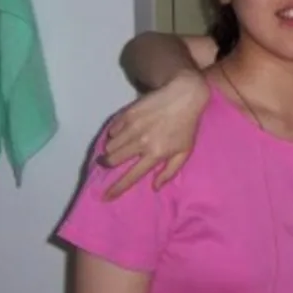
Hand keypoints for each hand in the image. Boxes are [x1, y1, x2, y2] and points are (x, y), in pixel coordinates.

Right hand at [101, 70, 209, 197]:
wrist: (183, 95)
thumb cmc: (186, 125)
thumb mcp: (185, 151)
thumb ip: (170, 171)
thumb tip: (155, 187)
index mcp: (155, 153)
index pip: (131, 176)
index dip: (117, 188)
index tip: (106, 196)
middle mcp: (141, 142)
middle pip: (112, 160)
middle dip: (108, 164)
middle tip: (108, 163)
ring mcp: (132, 127)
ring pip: (109, 146)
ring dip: (111, 149)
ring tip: (118, 147)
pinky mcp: (127, 114)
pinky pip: (112, 130)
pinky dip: (114, 134)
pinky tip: (122, 132)